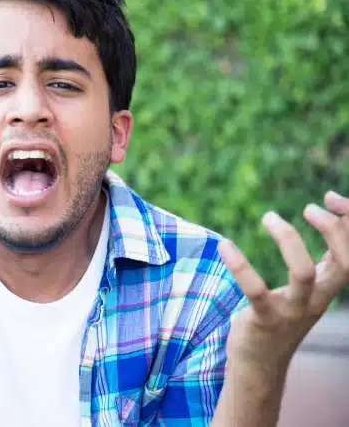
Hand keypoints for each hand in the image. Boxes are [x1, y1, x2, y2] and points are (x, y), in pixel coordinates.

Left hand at [218, 190, 348, 378]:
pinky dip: (240, 266)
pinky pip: (256, 291)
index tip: (331, 197)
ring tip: (269, 217)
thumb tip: (326, 218)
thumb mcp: (305, 289)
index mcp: (329, 288)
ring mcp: (292, 311)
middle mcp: (317, 299)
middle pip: (346, 263)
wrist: (259, 364)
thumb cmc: (281, 316)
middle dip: (334, 230)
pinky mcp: (265, 319)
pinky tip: (224, 245)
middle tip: (310, 208)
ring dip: (289, 241)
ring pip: (304, 274)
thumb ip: (318, 261)